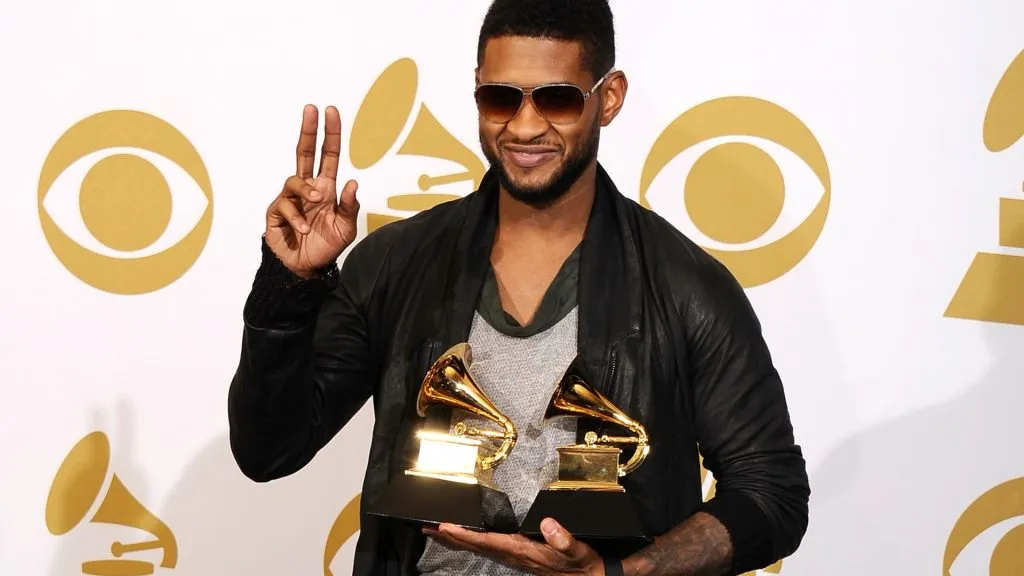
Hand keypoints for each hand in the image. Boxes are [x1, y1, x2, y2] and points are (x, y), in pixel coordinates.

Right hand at [265, 104, 359, 278]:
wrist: (306, 269)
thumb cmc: (326, 246)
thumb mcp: (346, 228)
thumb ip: (350, 206)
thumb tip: (352, 182)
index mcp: (326, 188)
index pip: (328, 155)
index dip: (330, 134)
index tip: (330, 111)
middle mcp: (308, 189)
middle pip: (305, 153)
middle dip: (309, 131)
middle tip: (311, 110)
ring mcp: (291, 199)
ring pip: (294, 180)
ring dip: (307, 188)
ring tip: (318, 201)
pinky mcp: (276, 213)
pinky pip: (285, 205)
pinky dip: (297, 218)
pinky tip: (305, 230)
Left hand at [423, 518, 604, 574]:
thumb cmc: (584, 565)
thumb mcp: (579, 552)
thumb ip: (563, 539)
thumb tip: (546, 523)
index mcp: (524, 551)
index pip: (488, 542)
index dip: (465, 535)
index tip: (446, 526)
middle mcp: (515, 555)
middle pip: (476, 546)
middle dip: (451, 537)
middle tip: (427, 527)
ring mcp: (516, 557)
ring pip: (479, 547)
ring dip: (458, 539)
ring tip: (438, 531)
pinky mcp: (520, 556)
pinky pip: (489, 547)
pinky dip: (473, 541)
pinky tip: (467, 537)